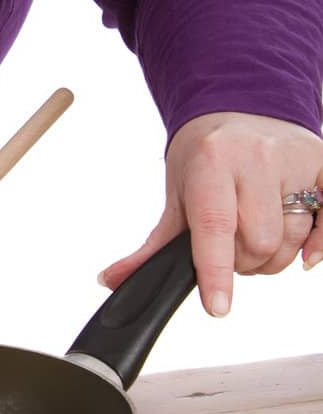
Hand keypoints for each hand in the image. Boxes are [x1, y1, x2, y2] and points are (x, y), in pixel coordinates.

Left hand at [98, 111, 322, 315]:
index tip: (217, 307)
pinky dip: (317, 245)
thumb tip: (112, 280)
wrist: (238, 106)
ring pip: (291, 239)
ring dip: (273, 257)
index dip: (216, 271)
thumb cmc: (205, 155)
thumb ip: (151, 245)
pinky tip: (302, 251)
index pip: (214, 225)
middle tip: (231, 249)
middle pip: (258, 243)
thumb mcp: (176, 193)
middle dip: (242, 263)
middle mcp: (256, 157)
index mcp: (212, 162)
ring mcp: (294, 159)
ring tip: (255, 235)